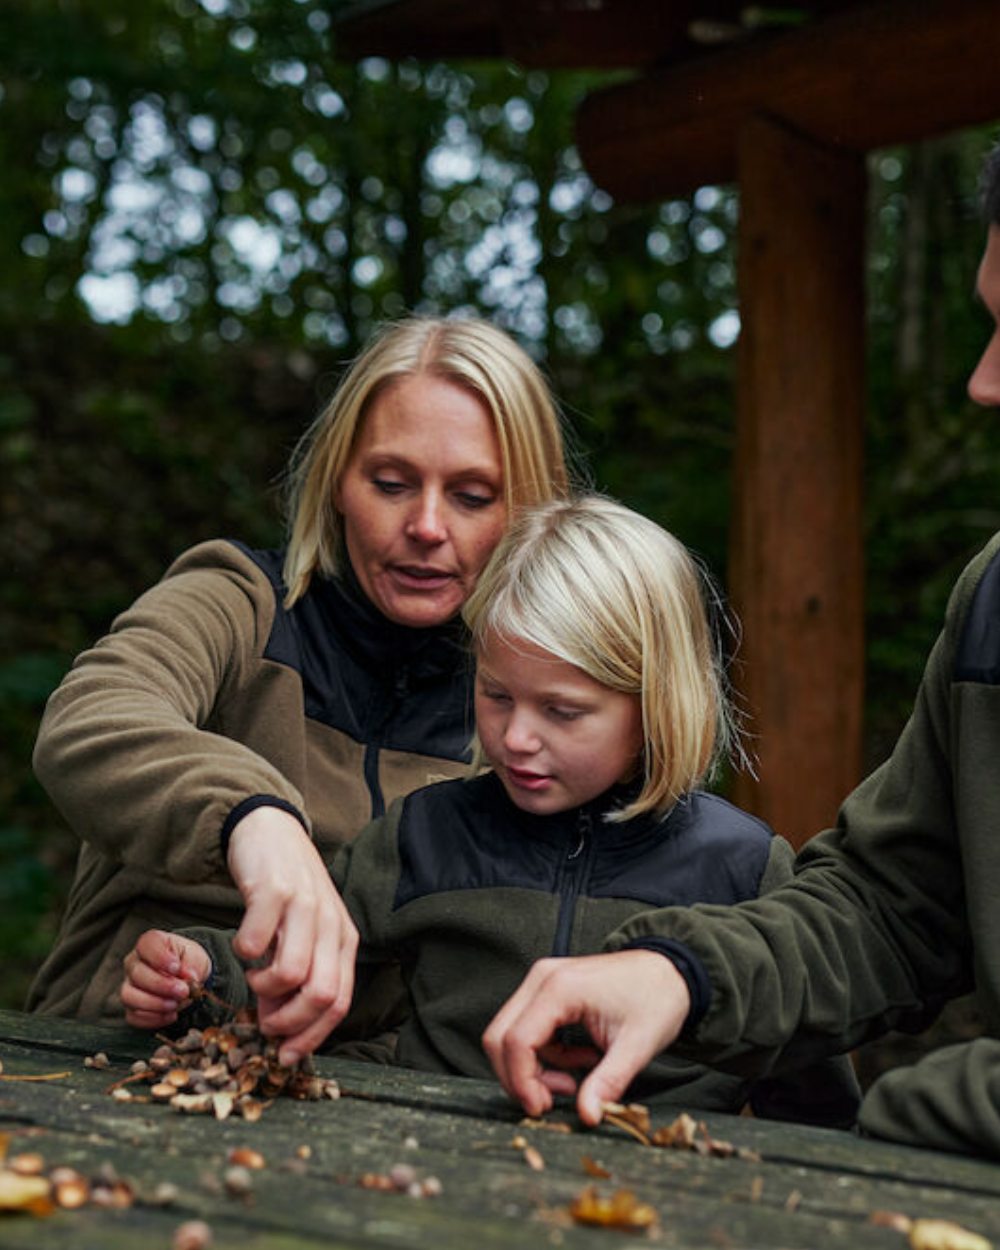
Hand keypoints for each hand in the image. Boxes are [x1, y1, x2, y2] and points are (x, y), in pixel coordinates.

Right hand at [121, 929, 210, 1028]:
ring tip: (176, 1005)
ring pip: (130, 996)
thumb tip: (189, 980)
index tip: (176, 968)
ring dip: (155, 1004)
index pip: (146, 945)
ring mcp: (129, 985)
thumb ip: (191, 965)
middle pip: (137, 974)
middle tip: (183, 991)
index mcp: (150, 943)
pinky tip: (171, 1015)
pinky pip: (133, 1016)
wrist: (187, 975)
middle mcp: (134, 963)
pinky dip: (153, 1018)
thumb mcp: (195, 956)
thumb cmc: (188, 960)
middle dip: (162, 986)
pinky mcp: (131, 1006)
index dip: (159, 957)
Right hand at [226, 806, 358, 1065]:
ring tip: (253, 976)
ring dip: (263, 989)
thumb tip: (275, 1026)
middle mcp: (331, 924)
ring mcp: (305, 906)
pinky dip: (243, 954)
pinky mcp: (274, 890)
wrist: (271, 832)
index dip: (312, 1037)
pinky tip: (243, 944)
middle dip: (288, 1022)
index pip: (341, 1003)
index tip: (284, 1056)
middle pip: (323, 995)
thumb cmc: (286, 892)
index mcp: (343, 940)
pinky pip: (256, 942)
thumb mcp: (302, 935)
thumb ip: (296, 979)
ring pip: (293, 973)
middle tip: (263, 1020)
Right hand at [483, 950, 690, 1125]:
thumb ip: (607, 1082)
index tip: (542, 1110)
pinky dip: (545, 1056)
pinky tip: (578, 1062)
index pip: (516, 1041)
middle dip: (519, 1078)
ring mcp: (542, 982)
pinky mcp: (547, 990)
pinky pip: (527, 1030)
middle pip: (500, 1036)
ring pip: (509, 1035)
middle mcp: (542, 979)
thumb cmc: (656, 998)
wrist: (671, 971)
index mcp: (559, 988)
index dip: (522, 1082)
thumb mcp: (637, 1046)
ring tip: (573, 1081)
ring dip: (532, 1069)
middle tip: (551, 1102)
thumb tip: (587, 1116)